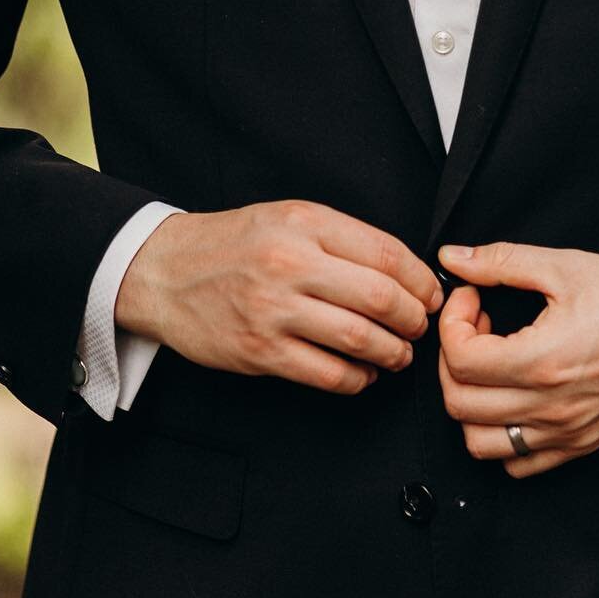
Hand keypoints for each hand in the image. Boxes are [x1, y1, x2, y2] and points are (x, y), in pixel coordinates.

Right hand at [115, 200, 443, 395]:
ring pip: (359, 339)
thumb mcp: (289, 217)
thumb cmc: (236, 243)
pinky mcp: (260, 352)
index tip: (432, 294)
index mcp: (304, 223)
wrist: (166, 271)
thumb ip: (342, 238)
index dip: (421, 280)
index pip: (386, 254)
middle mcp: (290, 264)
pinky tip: (364, 375)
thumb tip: (406, 270)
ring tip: (399, 354)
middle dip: (413, 319)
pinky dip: (357, 380)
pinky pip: (327, 374)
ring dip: (393, 353)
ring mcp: (274, 310)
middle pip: (380, 298)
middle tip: (420, 327)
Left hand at [436, 241, 598, 476]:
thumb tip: (454, 257)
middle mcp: (550, 407)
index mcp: (543, 361)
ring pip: (480, 443)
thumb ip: (501, 261)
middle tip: (476, 325)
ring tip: (490, 363)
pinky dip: (500, 436)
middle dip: (452, 358)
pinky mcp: (580, 445)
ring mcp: (565, 433)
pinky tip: (512, 395)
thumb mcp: (566, 267)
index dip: (452, 322)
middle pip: (459, 404)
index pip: (460, 360)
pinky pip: (518, 463)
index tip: (471, 298)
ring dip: (470, 402)